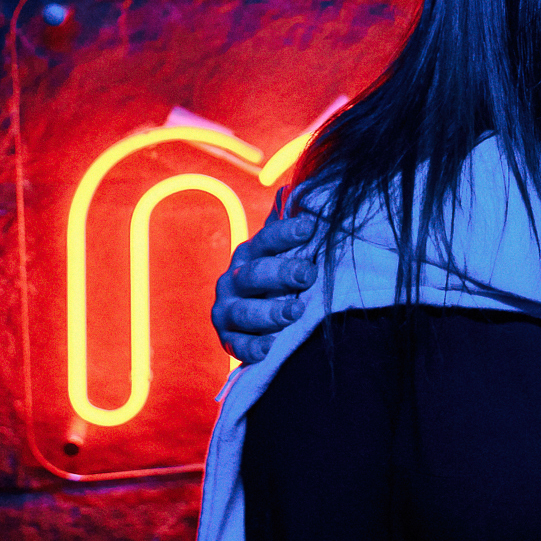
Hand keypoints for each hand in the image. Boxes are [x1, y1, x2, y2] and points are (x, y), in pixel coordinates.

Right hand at [212, 217, 320, 363]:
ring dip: (271, 312)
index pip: (266, 239)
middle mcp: (233, 280)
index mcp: (250, 254)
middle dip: (282, 273)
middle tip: (308, 274)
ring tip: (297, 311)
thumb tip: (313, 192)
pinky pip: (239, 346)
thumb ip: (298, 229)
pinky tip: (271, 347)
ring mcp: (227, 310)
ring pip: (246, 311)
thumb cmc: (281, 279)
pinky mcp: (228, 340)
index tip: (309, 227)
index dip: (286, 233)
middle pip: (255, 274)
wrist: (256, 318)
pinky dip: (254, 348)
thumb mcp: (287, 254)